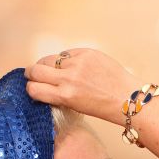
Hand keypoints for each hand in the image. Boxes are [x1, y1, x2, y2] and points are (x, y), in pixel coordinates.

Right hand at [24, 48, 138, 124]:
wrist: (127, 97)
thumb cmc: (102, 106)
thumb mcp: (74, 106)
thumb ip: (57, 94)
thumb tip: (41, 83)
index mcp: (65, 96)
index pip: (33, 89)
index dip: (31, 88)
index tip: (33, 87)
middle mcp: (68, 79)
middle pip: (35, 70)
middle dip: (31, 73)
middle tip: (33, 74)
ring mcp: (77, 63)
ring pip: (49, 59)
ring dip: (47, 64)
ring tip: (52, 69)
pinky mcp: (86, 52)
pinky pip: (66, 53)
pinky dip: (64, 59)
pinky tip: (71, 65)